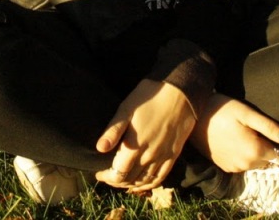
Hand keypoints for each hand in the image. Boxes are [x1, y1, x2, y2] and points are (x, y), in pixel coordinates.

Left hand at [92, 79, 195, 193]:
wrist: (180, 93)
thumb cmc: (149, 97)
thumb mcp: (126, 109)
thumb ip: (113, 131)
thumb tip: (99, 148)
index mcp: (135, 146)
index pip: (118, 173)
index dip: (107, 177)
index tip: (98, 174)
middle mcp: (149, 156)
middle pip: (130, 179)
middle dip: (117, 181)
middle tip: (107, 176)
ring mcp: (163, 157)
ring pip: (145, 181)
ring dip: (132, 184)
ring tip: (122, 180)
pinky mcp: (173, 155)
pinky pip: (161, 177)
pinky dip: (149, 184)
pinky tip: (143, 183)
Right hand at [189, 93, 278, 172]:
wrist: (192, 115)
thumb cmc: (220, 109)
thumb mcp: (246, 113)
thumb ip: (269, 127)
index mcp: (255, 150)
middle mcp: (246, 163)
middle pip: (272, 161)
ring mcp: (234, 166)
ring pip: (258, 163)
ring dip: (264, 155)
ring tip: (266, 141)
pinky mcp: (225, 166)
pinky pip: (244, 164)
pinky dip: (250, 157)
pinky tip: (246, 143)